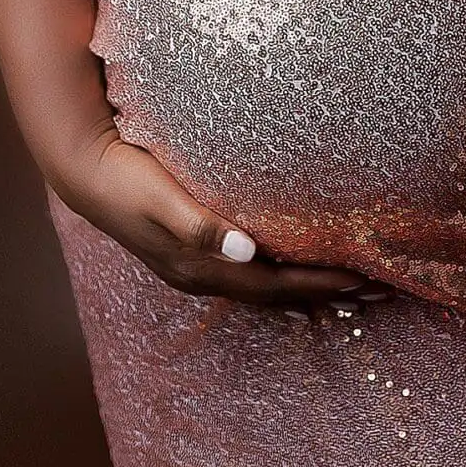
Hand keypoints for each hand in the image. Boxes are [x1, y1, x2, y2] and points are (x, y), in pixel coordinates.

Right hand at [49, 126, 389, 310]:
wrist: (84, 171)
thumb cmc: (126, 176)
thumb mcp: (161, 197)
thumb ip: (201, 225)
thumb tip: (246, 249)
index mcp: (202, 267)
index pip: (276, 284)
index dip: (321, 284)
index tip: (366, 280)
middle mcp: (204, 276)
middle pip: (278, 295)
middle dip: (329, 294)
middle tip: (381, 291)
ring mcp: (196, 269)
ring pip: (267, 289)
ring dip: (310, 289)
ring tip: (353, 287)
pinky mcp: (192, 254)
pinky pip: (251, 277)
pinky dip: (284, 278)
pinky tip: (297, 269)